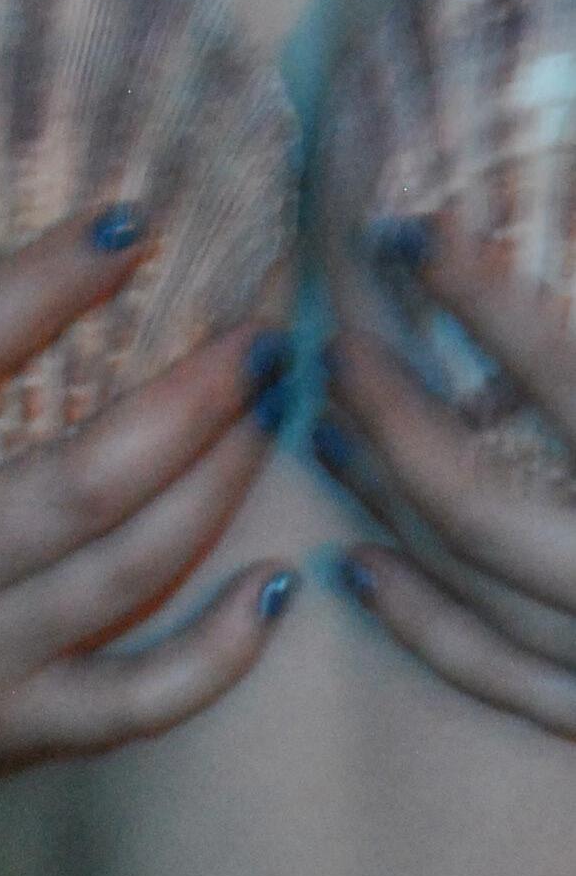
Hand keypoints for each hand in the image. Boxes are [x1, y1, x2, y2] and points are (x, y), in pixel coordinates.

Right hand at [0, 175, 296, 804]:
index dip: (42, 287)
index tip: (131, 222)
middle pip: (82, 486)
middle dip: (192, 404)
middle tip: (266, 331)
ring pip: (130, 575)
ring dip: (221, 486)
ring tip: (276, 405)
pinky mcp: (17, 728)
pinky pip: (137, 703)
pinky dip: (218, 656)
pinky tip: (279, 585)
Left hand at [313, 211, 575, 738]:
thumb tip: (571, 199)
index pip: (561, 373)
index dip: (478, 296)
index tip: (411, 233)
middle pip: (476, 499)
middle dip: (392, 416)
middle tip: (338, 339)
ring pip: (471, 583)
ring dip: (383, 501)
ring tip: (325, 423)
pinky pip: (497, 675)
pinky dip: (419, 620)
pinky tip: (355, 563)